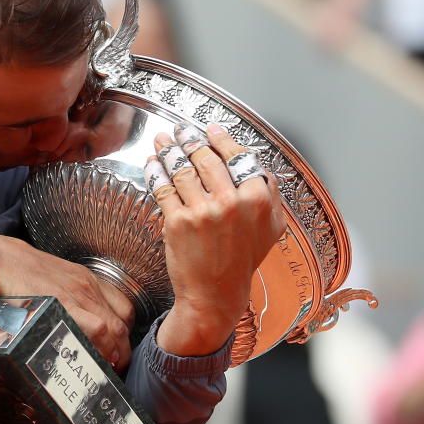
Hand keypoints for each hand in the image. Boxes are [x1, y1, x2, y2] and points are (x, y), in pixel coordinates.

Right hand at [0, 234, 134, 369]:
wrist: (0, 260)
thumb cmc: (22, 272)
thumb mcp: (56, 280)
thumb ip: (71, 299)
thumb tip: (80, 327)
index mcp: (87, 280)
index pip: (123, 308)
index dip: (125, 333)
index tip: (118, 349)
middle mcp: (87, 287)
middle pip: (120, 323)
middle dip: (122, 350)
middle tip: (115, 367)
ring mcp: (78, 295)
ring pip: (112, 328)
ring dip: (113, 353)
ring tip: (105, 369)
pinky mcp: (65, 305)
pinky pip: (95, 327)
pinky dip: (99, 346)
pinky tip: (93, 358)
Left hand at [145, 124, 285, 355]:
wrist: (215, 294)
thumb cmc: (241, 262)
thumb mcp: (271, 229)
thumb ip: (271, 196)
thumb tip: (263, 169)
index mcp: (258, 200)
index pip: (238, 158)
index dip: (221, 139)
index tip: (210, 129)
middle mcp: (231, 202)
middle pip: (207, 159)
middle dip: (190, 139)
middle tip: (180, 131)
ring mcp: (203, 211)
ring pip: (182, 169)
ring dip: (169, 149)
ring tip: (162, 140)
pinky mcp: (178, 221)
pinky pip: (164, 187)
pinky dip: (156, 171)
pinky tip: (153, 163)